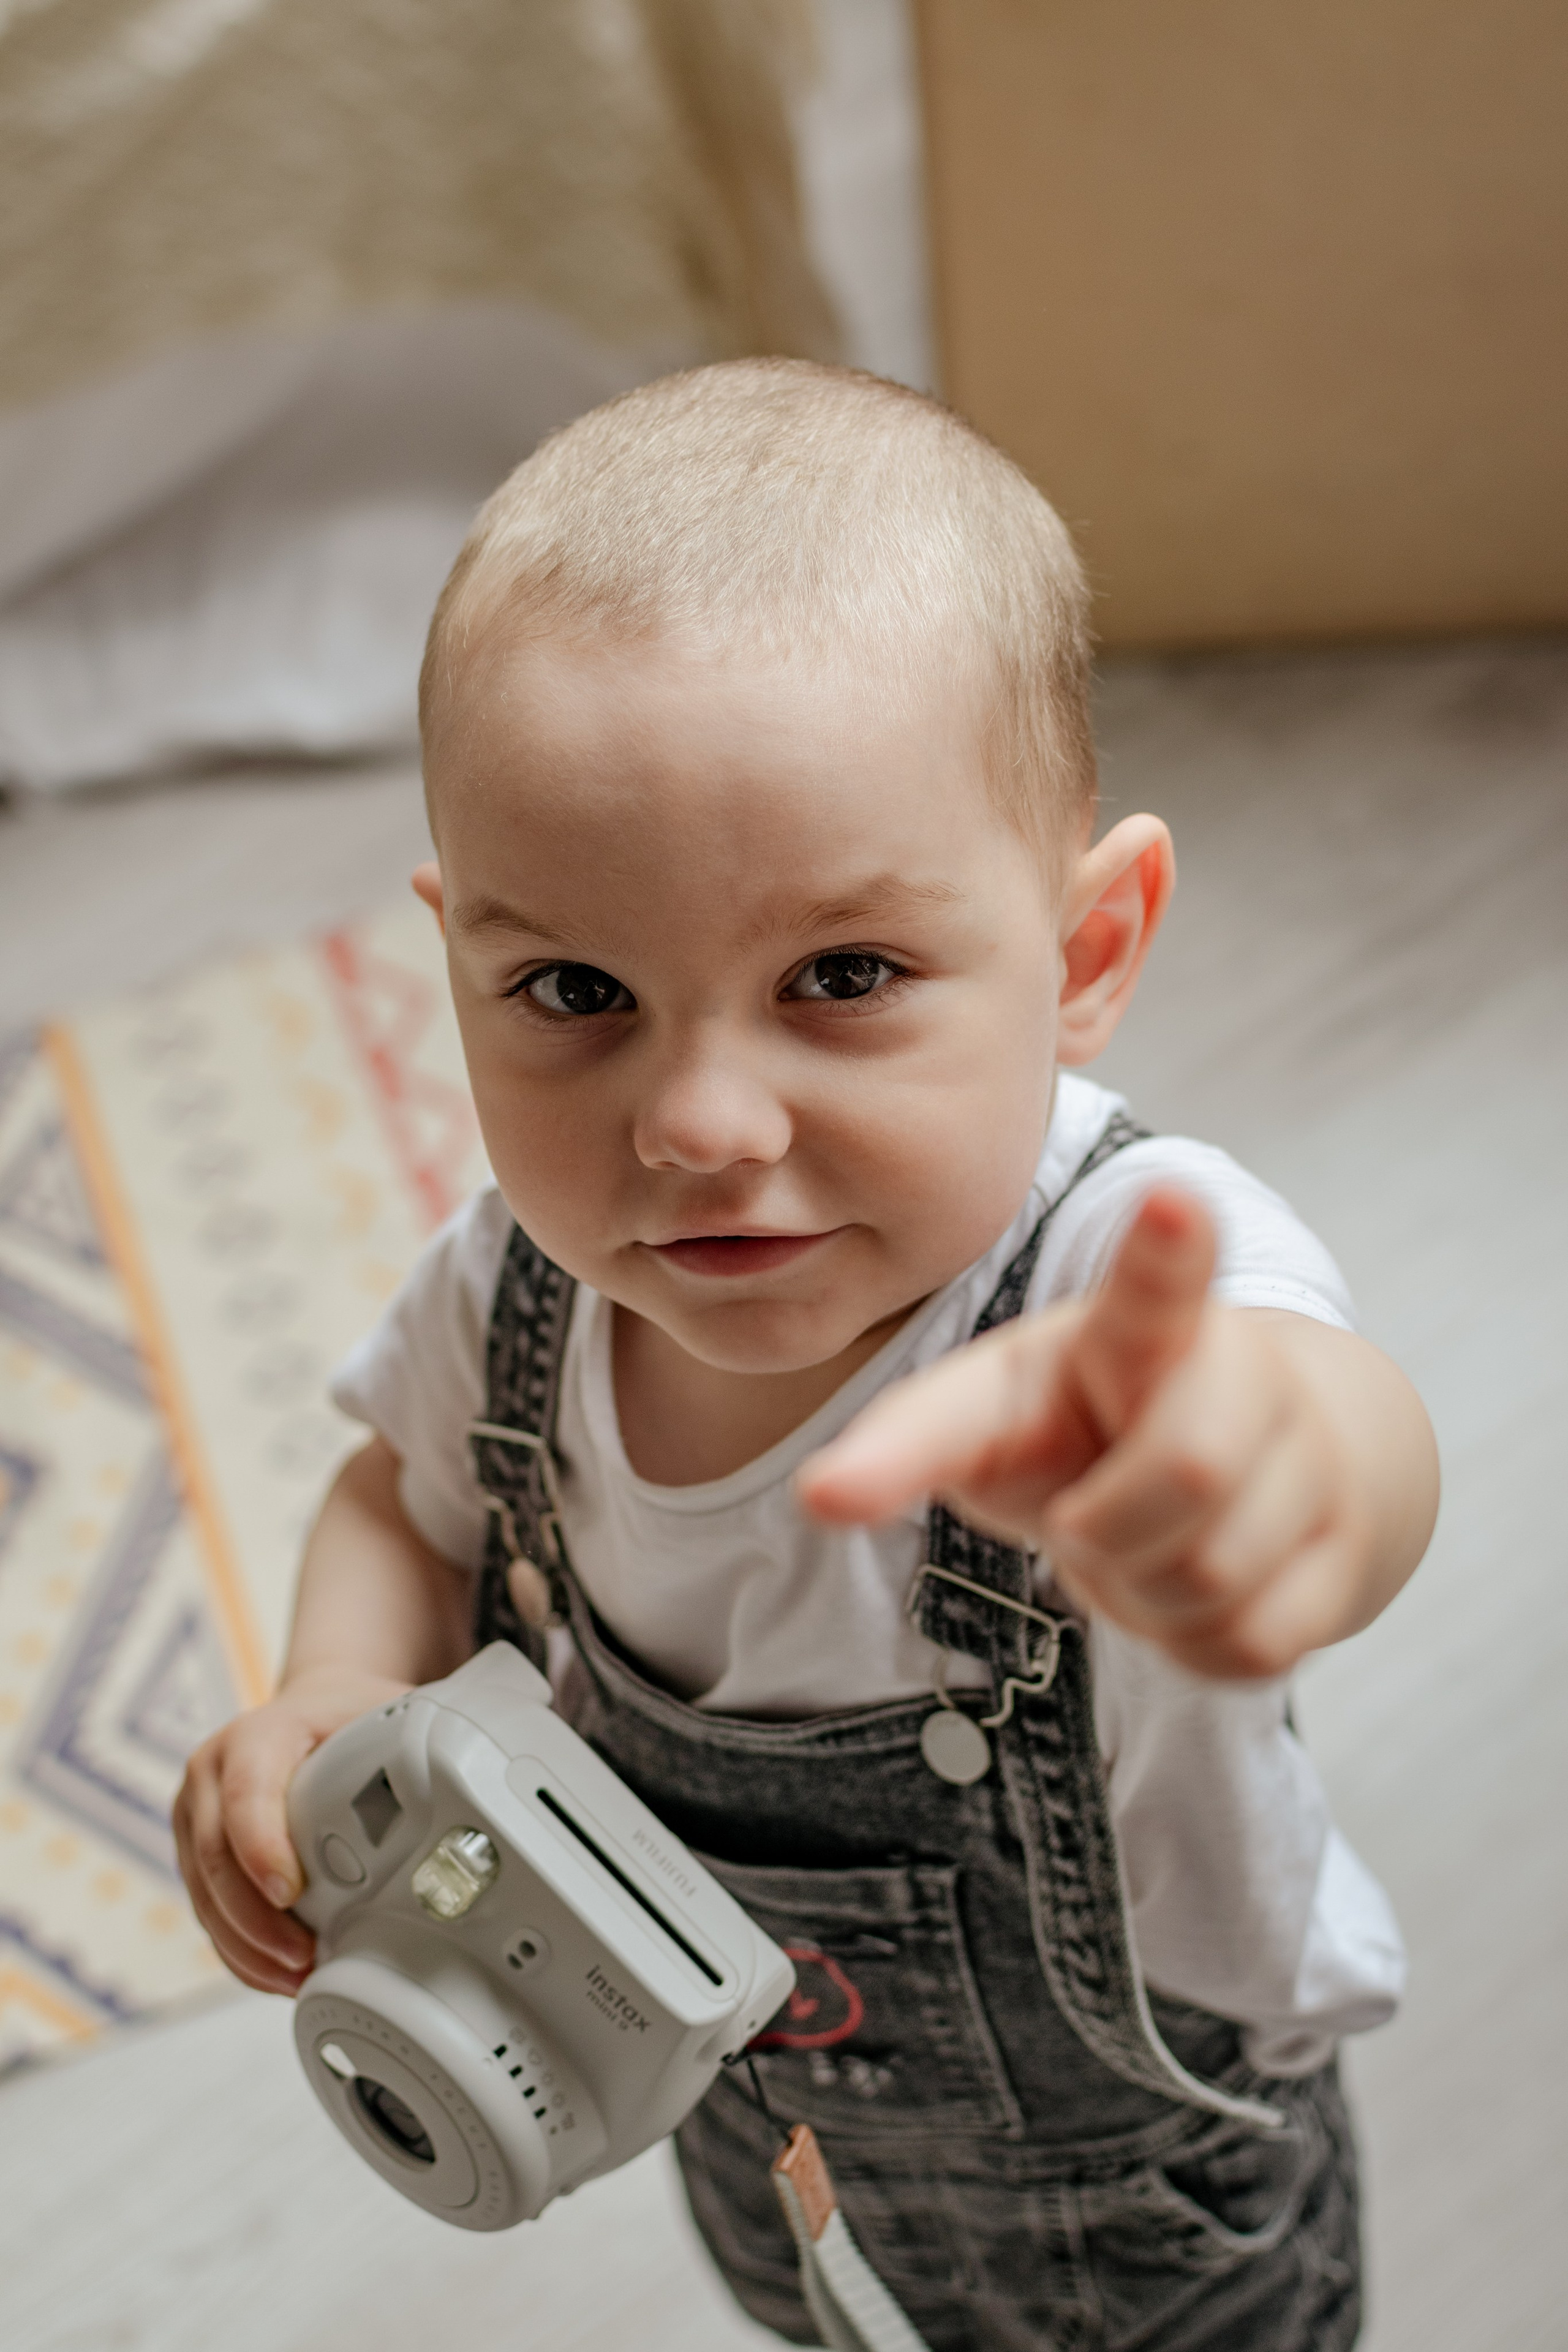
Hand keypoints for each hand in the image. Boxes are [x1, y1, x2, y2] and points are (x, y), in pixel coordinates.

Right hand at [173, 1666, 408, 1994]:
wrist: (310, 1711)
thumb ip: (412, 1743)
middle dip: (256, 1919)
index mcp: (255, 1735)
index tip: (292, 1893)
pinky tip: (278, 1974)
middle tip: (303, 1957)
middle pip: (214, 1857)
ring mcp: (195, 1815)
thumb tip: (466, 1788)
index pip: (246, 1792)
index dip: (262, 1846)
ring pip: (204, 1895)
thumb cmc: (347, 1718)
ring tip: (298, 1976)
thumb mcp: (380, 1712)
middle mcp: (211, 1772)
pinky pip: (207, 1913)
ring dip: (248, 1946)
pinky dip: (241, 1950)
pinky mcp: (194, 1853)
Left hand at [799, 1189, 1376, 1679]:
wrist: (1232, 1481)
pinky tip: (1188, 1592)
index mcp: (1134, 1329)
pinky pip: (1253, 1642)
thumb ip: (910, 1443)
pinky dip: (1192, 1642)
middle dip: (1109, 1531)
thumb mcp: (991, 1419)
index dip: (1166, 1249)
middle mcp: (1239, 1371)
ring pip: (1216, 1577)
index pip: (1156, 1286)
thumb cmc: (1077, 1434)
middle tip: (1088, 1519)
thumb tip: (819, 1494)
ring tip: (1138, 1548)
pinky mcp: (1348, 1550)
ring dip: (1145, 1594)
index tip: (1171, 1198)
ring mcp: (1309, 1457)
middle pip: (1186, 1475)